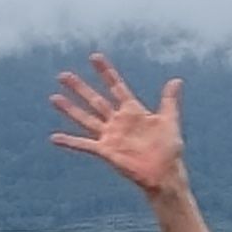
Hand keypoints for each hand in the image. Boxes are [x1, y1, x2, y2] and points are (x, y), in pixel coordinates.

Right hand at [50, 54, 187, 200]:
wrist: (165, 174)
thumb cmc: (169, 149)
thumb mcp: (169, 120)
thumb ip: (169, 100)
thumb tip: (176, 80)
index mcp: (133, 111)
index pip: (115, 86)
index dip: (105, 72)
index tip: (94, 57)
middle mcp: (118, 121)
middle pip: (95, 100)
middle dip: (79, 88)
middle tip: (63, 75)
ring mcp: (110, 136)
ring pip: (85, 118)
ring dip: (69, 109)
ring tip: (54, 98)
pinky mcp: (105, 151)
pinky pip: (84, 145)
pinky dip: (69, 141)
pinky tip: (54, 137)